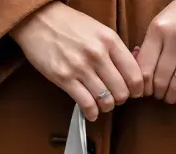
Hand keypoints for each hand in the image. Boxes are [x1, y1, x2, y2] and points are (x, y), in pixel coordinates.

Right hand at [12, 3, 142, 120]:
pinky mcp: (63, 77)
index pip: (135, 75)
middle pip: (122, 92)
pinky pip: (86, 104)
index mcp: (110, 41)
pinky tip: (91, 112)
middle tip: (116, 97)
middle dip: (121, 99)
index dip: (137, 89)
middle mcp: (97, 54)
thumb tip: (133, 74)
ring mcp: (80, 67)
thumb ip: (117, 51)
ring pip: (106, 101)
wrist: (38, 19)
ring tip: (102, 103)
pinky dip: (91, 113)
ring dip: (106, 106)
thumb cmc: (70, 26)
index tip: (133, 92)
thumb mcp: (100, 31)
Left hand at [137, 0, 175, 107]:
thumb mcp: (165, 19)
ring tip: (171, 99)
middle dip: (157, 93)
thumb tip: (140, 66)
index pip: (144, 67)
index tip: (143, 91)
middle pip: (160, 79)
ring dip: (172, 97)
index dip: (142, 85)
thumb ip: (153, 41)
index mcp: (158, 29)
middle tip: (158, 96)